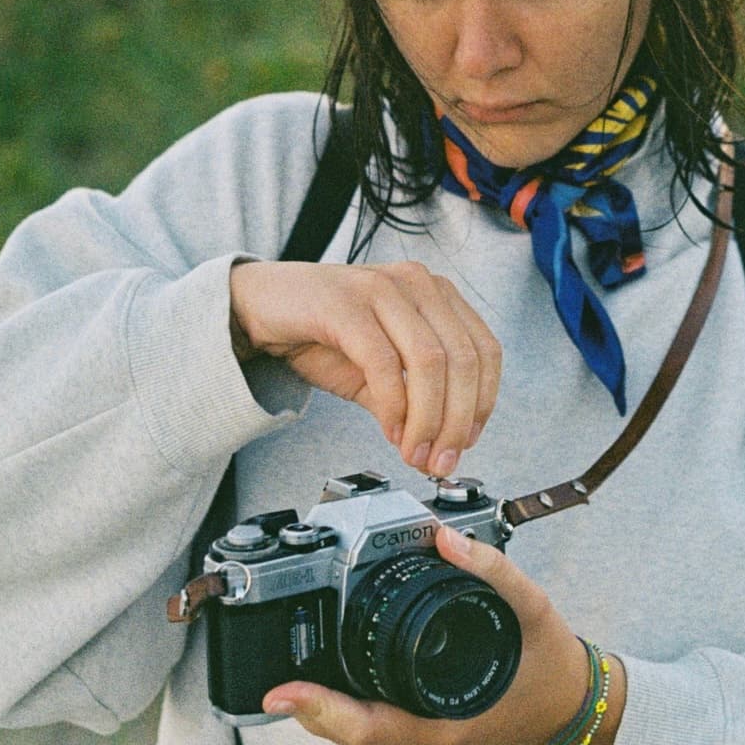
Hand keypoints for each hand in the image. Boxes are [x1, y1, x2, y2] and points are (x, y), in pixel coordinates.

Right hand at [229, 259, 501, 474]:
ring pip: (430, 361)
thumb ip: (411, 402)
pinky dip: (393, 405)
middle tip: (440, 460)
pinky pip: (383, 362)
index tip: (467, 442)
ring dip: (428, 420)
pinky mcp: (346, 304)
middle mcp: (417, 284)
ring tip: (415, 452)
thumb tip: (438, 449)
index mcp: (436, 294)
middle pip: (463, 360)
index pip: (485, 350)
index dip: (483, 403)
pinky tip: (389, 430)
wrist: (260, 306)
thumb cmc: (320, 332)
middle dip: (457, 422)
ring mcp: (382, 288)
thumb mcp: (377, 371)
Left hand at [260, 526, 626, 744]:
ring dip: (322, 709)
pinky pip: (372, 731)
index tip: (281, 690)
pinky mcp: (423, 744)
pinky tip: (331, 681)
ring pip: (355, 736)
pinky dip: (346, 710)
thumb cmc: (551, 665)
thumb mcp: (531, 607)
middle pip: (346, 734)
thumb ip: (491, 568)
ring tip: (290, 672)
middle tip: (270, 673)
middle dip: (306, 705)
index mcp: (444, 726)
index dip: (319, 707)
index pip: (365, 725)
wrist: (575, 706)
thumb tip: (447, 536)